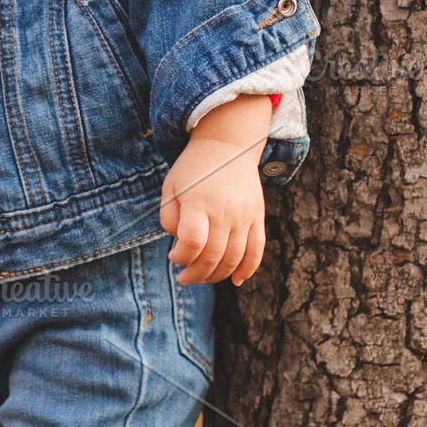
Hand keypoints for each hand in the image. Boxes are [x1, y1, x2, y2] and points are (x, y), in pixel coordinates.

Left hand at [159, 94, 275, 285]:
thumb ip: (168, 217)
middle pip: (213, 256)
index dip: (181, 257)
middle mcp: (225, 211)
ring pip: (234, 258)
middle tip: (184, 277)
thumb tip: (180, 243)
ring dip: (217, 275)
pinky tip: (237, 281)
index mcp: (199, 202)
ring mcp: (244, 215)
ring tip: (202, 277)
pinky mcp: (258, 217)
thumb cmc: (193, 168)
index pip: (193, 242)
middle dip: (195, 274)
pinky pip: (257, 250)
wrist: (227, 145)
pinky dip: (248, 269)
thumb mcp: (170, 187)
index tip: (173, 256)